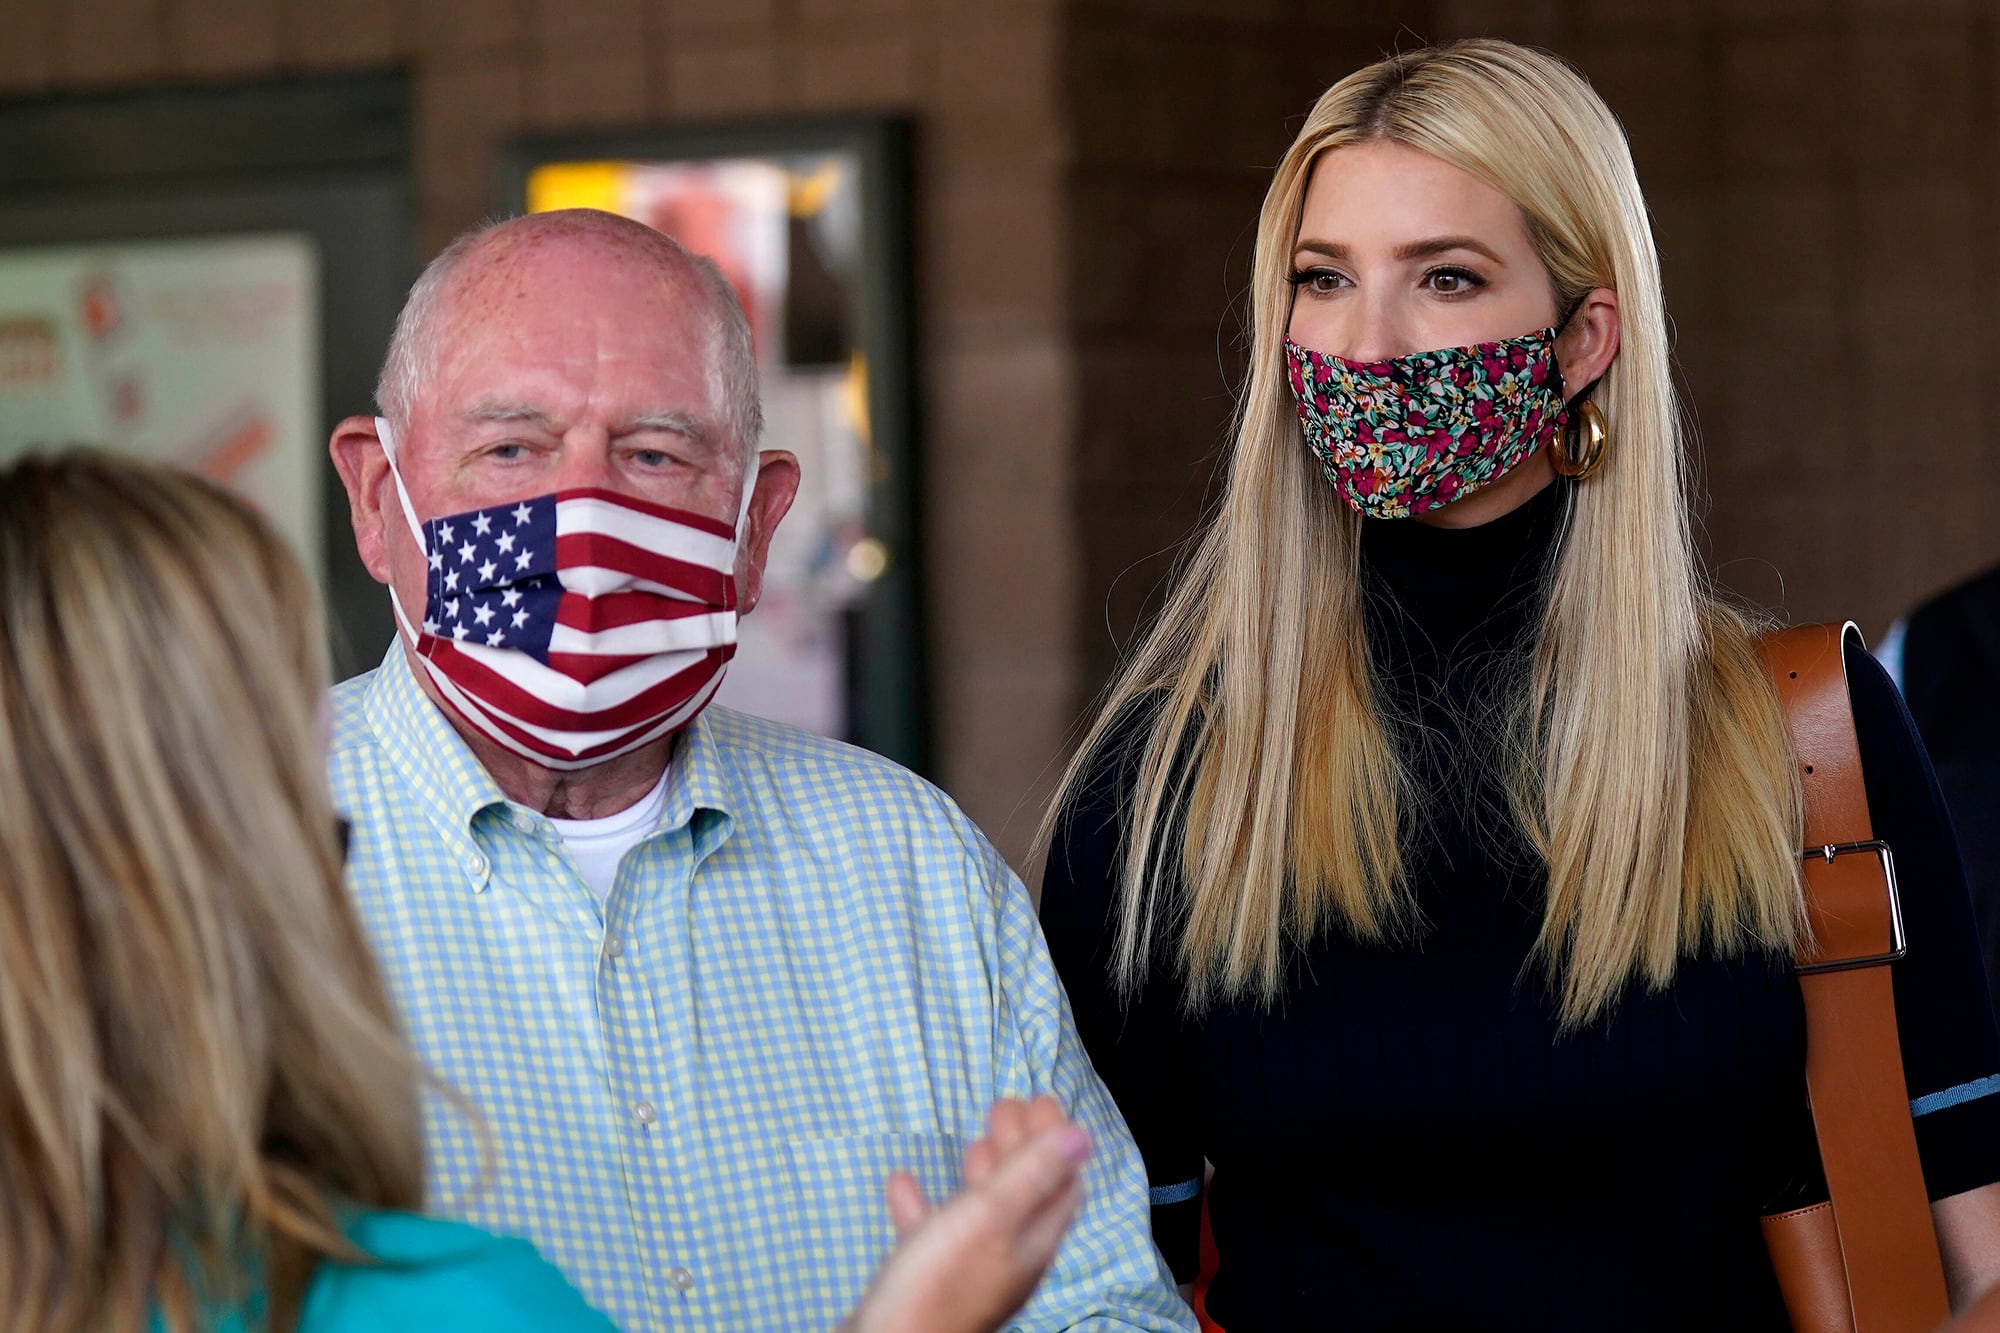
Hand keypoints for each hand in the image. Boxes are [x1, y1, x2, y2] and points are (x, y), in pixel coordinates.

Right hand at [841, 1096, 1090, 1332]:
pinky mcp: (931, 1284)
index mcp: (1032, 1242)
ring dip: (983, 1172)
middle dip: (1021, 1146)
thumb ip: (1032, 1175)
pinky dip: (926, 1205)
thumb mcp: (988, 1217)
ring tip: (975, 1137)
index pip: (1061, 1183)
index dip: (1056, 1140)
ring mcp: (970, 1274)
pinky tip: (904, 1182)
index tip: (1039, 1099)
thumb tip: (1082, 1136)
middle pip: (1026, 1194)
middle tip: (1006, 1105)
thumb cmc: (936, 1285)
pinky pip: (934, 1235)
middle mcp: (1009, 1259)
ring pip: (985, 1214)